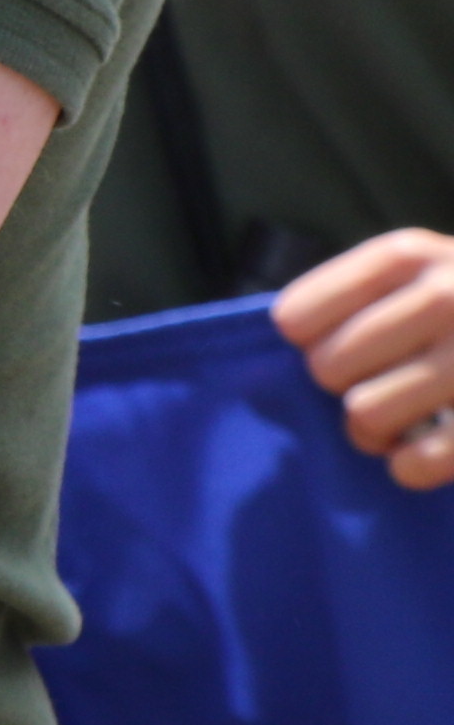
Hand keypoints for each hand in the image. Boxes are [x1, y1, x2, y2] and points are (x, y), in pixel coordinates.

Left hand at [279, 228, 453, 490]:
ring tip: (398, 422)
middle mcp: (445, 297)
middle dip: (345, 388)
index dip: (309, 342)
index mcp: (411, 256)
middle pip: (328, 369)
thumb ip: (360, 296)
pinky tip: (421, 454)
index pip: (299, 316)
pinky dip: (410, 467)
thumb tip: (286, 340)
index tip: (330, 345)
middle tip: (376, 389)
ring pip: (364, 417)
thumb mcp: (423, 272)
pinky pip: (417, 462)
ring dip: (374, 431)